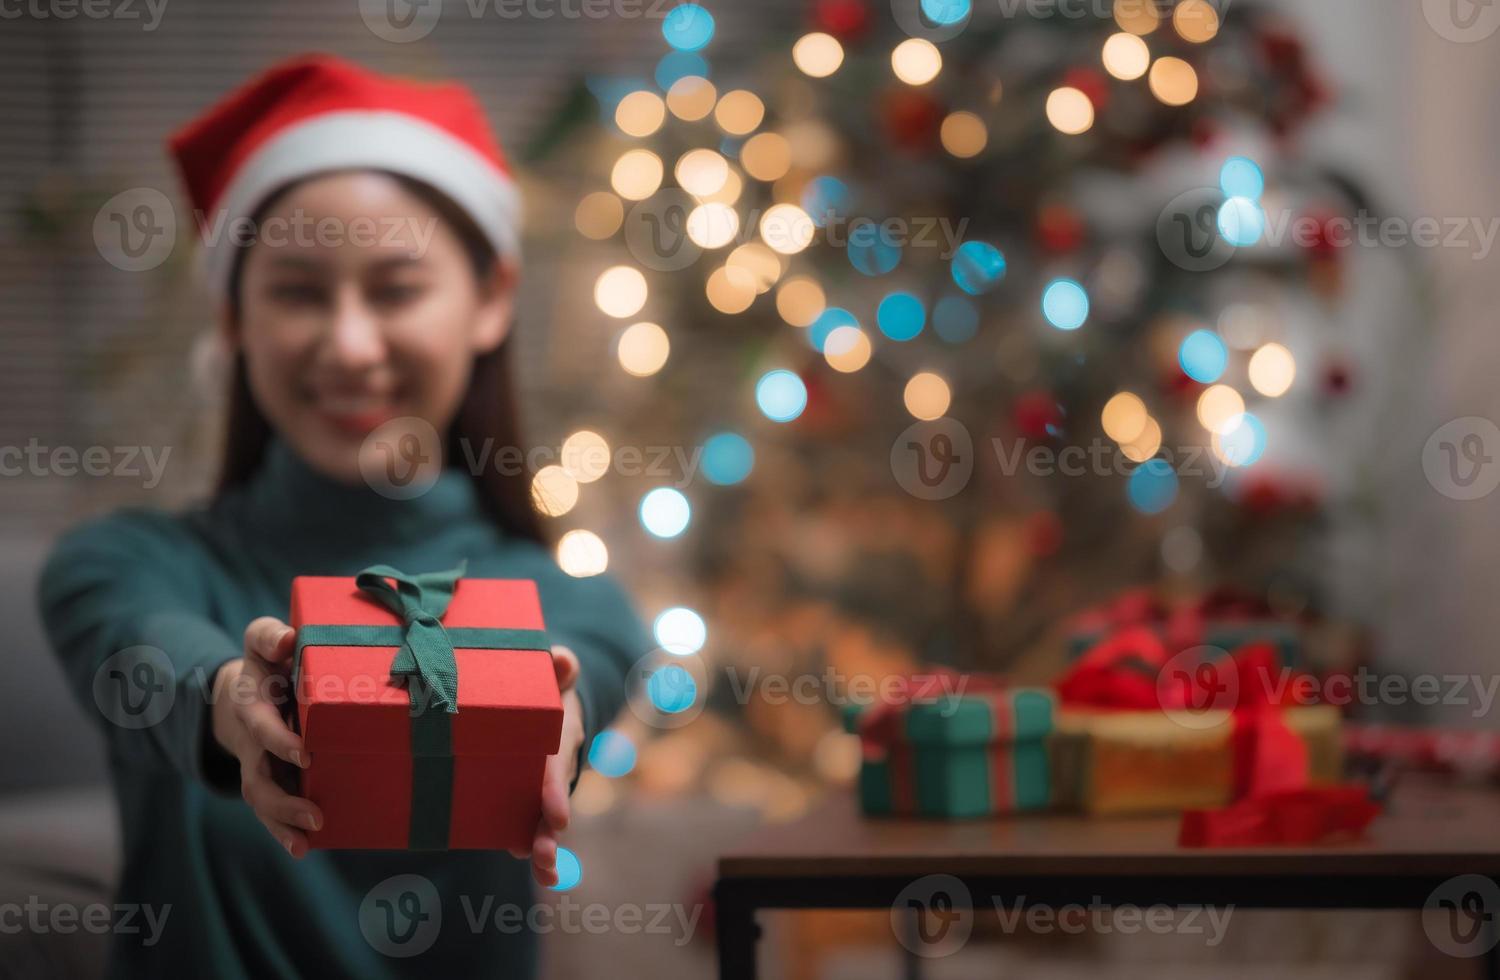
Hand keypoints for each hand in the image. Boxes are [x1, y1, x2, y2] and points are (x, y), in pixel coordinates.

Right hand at [212, 617, 321, 857]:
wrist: (251, 686)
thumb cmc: (268, 661)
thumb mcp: (262, 640)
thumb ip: (269, 636)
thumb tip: (288, 641)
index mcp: (253, 708)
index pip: (262, 727)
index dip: (279, 741)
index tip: (305, 753)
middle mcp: (254, 744)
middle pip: (259, 779)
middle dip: (283, 802)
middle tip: (315, 816)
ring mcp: (262, 766)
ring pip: (264, 801)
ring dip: (283, 824)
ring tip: (307, 842)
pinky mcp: (276, 779)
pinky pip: (275, 810)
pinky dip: (286, 831)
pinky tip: (306, 848)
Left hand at [511, 645, 583, 887]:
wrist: (552, 699)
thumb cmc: (547, 686)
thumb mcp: (552, 674)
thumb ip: (559, 667)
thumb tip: (563, 659)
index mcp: (559, 733)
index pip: (555, 763)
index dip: (554, 789)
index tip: (556, 815)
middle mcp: (554, 765)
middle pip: (553, 801)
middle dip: (548, 831)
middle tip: (544, 854)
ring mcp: (540, 785)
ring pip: (543, 820)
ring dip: (543, 846)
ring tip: (544, 872)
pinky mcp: (524, 796)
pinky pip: (526, 822)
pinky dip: (531, 845)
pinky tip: (539, 873)